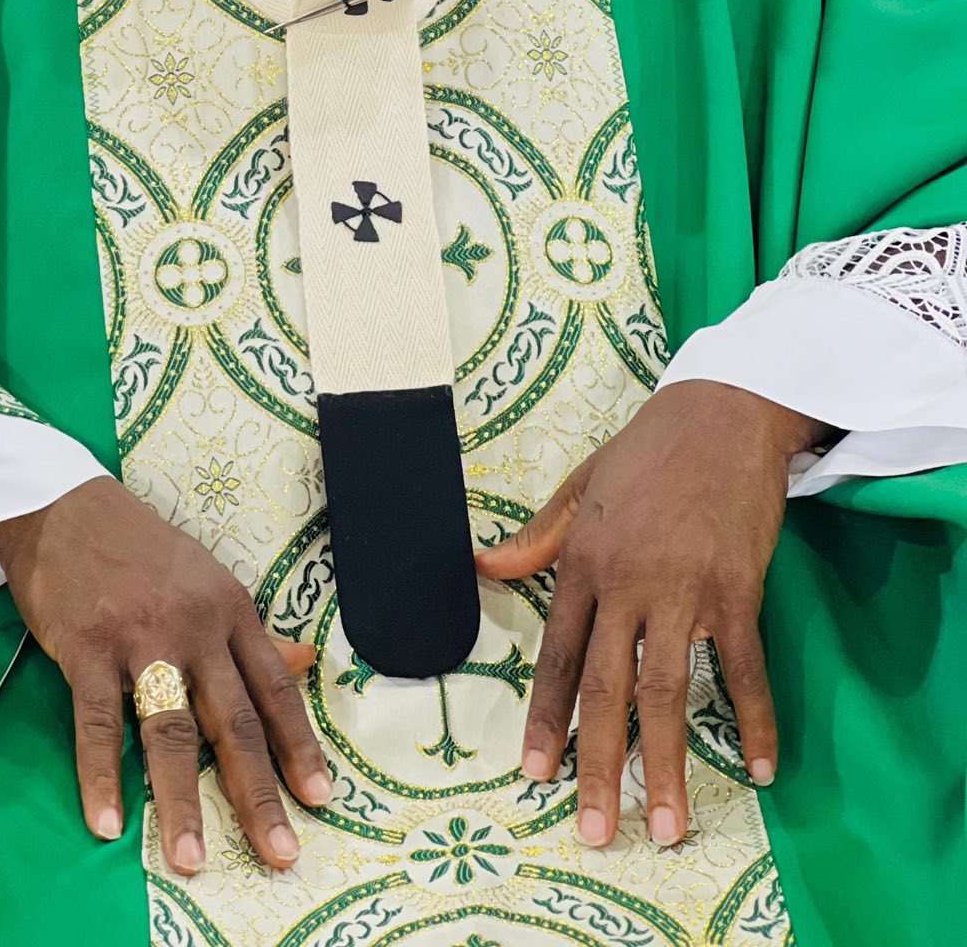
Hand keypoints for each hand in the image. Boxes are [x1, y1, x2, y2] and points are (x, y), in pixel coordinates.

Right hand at [0, 478, 330, 875]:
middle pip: (233, 720)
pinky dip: (101, 776)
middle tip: (278, 852)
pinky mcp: (87, 647)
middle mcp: (194, 626)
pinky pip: (98, 722)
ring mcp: (140, 637)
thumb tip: (307, 663)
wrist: (65, 505)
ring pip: (169, 730)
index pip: (274, 689)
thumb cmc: (141, 549)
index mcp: (230, 610)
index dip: (298, 747)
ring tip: (191, 859)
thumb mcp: (208, 580)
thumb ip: (253, 632)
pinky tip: (107, 822)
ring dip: (181, 800)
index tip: (320, 800)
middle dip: (257, 792)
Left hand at [474, 380, 832, 849]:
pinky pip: (744, 668)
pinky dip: (753, 719)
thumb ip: (538, 537)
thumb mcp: (580, 485)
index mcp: (584, 561)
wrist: (721, 413)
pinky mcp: (737, 589)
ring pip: (669, 690)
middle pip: (607, 688)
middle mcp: (627, 582)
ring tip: (667, 825)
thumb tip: (483, 569)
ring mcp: (685, 589)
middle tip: (593, 830)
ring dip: (668, 764)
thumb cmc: (647, 451)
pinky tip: (761, 768)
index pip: (559, 656)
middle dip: (597, 764)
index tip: (535, 773)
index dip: (546, 718)